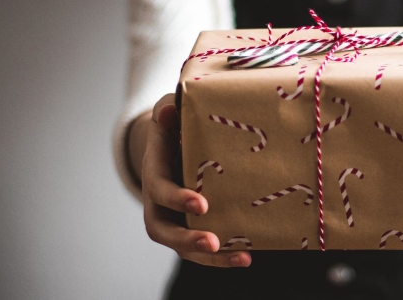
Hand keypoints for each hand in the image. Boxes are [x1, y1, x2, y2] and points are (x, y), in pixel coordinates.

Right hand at [138, 93, 251, 266]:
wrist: (172, 147)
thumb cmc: (174, 129)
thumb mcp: (169, 115)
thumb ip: (168, 112)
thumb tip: (169, 110)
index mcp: (155, 175)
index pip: (160, 191)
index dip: (178, 199)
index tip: (202, 204)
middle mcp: (159, 205)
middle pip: (164, 231)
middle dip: (188, 239)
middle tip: (212, 242)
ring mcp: (174, 220)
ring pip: (184, 248)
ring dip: (211, 258)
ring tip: (241, 258)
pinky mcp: (191, 229)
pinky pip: (202, 250)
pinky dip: (223, 257)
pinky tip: (247, 257)